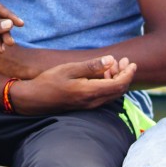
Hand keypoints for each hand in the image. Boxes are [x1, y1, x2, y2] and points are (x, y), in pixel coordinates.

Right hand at [8, 56, 135, 114]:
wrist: (34, 100)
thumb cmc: (49, 82)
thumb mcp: (69, 69)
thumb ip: (91, 66)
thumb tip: (111, 60)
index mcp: (90, 92)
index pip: (119, 85)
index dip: (128, 74)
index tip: (131, 62)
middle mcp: (93, 102)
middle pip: (118, 91)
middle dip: (124, 75)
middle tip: (123, 61)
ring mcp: (89, 106)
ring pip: (111, 94)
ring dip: (116, 80)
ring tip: (113, 65)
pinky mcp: (84, 105)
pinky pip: (103, 96)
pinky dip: (107, 85)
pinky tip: (101, 75)